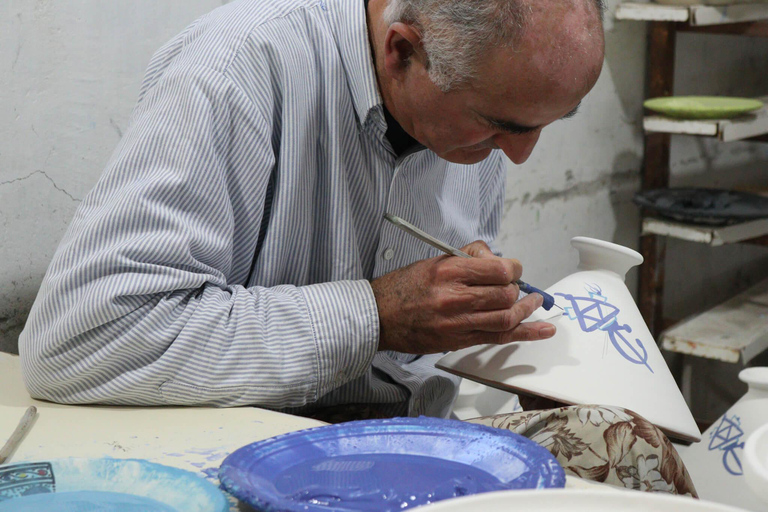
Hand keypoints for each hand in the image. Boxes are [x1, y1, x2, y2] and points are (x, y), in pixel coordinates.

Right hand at [371, 240, 555, 353]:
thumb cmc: (404, 287)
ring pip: (506, 317)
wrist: (380, 316)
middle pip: (506, 294)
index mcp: (449, 271)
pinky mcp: (459, 340)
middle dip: (516, 289)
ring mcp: (458, 322)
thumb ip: (467, 257)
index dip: (514, 269)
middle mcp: (455, 297)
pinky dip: (526, 333)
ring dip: (525, 310)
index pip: (500, 269)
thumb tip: (496, 260)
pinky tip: (544, 330)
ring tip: (534, 303)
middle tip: (513, 287)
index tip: (512, 269)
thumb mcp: (434, 260)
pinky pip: (498, 337)